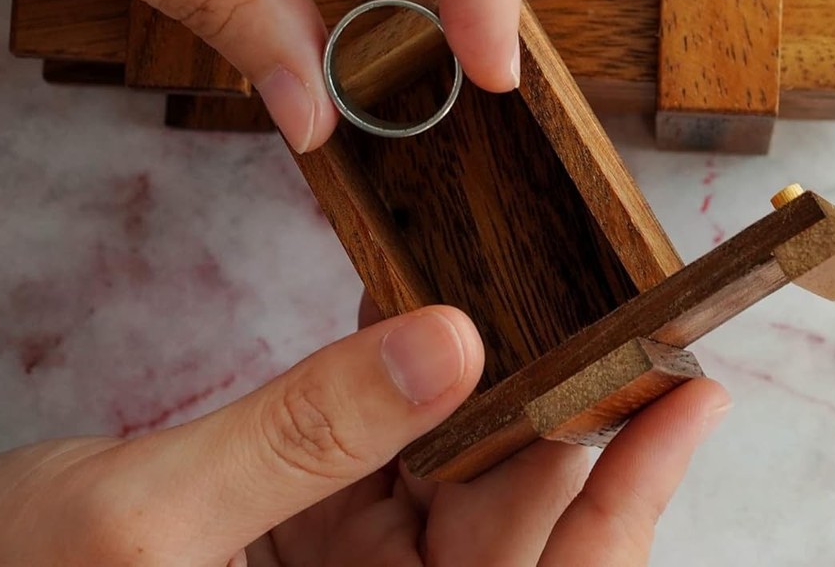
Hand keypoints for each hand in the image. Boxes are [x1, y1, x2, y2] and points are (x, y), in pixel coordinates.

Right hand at [0, 305, 728, 563]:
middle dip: (559, 413)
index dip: (624, 499)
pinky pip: (378, 462)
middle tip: (613, 300)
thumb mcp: (144, 524)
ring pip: (451, 483)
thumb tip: (449, 341)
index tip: (690, 396)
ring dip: (480, 390)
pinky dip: (397, 390)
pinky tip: (415, 321)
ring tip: (525, 293)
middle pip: (507, 525)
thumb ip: (305, 432)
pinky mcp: (294, 541)